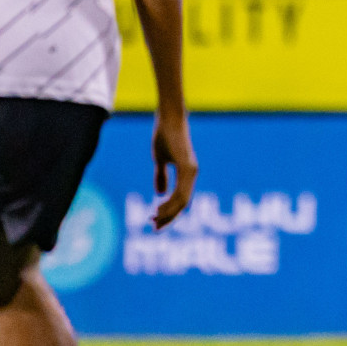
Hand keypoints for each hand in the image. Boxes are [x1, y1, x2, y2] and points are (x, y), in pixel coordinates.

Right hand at [151, 111, 197, 228]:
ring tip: (154, 219)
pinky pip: (181, 191)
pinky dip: (170, 203)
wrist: (168, 118)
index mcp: (187, 174)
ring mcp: (191, 171)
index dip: (169, 213)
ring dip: (168, 213)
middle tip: (155, 228)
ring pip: (182, 201)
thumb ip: (161, 176)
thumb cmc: (164, 135)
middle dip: (169, 218)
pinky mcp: (186, 166)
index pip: (181, 200)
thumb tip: (159, 193)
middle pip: (183, 204)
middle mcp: (192, 174)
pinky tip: (158, 208)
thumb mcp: (160, 159)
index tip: (156, 222)